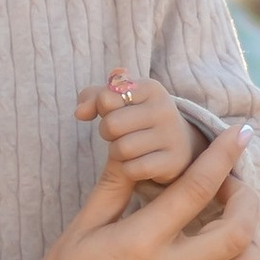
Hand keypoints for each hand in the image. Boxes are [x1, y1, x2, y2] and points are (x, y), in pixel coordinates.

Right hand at [18, 128, 259, 259]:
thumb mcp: (79, 231)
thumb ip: (113, 188)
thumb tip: (134, 148)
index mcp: (140, 241)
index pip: (195, 188)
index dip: (223, 155)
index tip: (240, 134)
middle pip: (237, 230)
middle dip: (248, 201)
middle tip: (235, 190)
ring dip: (256, 249)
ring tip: (239, 236)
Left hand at [77, 73, 197, 188]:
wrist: (180, 145)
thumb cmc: (139, 119)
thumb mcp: (119, 101)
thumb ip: (93, 98)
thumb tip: (79, 113)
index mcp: (151, 88)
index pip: (105, 99)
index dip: (103, 110)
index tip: (118, 112)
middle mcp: (164, 108)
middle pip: (111, 125)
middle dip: (108, 133)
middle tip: (120, 135)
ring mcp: (172, 136)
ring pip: (121, 149)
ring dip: (117, 154)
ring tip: (130, 149)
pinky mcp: (173, 162)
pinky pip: (133, 169)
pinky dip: (129, 170)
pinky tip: (139, 164)